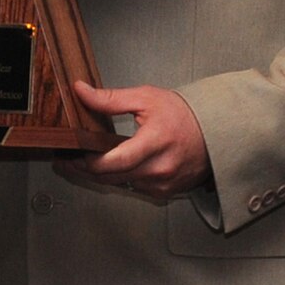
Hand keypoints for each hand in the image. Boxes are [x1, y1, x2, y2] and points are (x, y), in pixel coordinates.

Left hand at [58, 79, 210, 200]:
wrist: (215, 131)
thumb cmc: (182, 113)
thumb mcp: (145, 98)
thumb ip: (110, 99)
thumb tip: (81, 91)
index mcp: (155, 142)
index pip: (114, 161)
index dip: (88, 161)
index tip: (73, 153)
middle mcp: (160, 168)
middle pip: (111, 177)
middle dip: (86, 169)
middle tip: (69, 158)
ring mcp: (163, 184)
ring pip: (120, 184)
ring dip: (104, 175)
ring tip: (90, 159)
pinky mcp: (165, 192)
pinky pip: (135, 188)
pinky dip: (124, 178)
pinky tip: (118, 165)